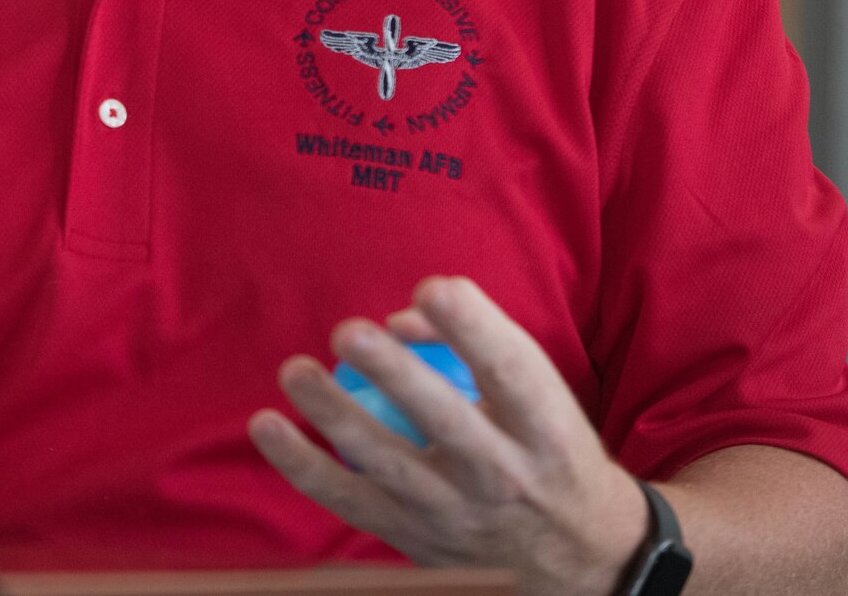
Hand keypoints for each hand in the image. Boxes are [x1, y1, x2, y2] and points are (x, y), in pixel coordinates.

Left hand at [248, 276, 649, 595]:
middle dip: (395, 375)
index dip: (474, 328)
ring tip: (295, 371)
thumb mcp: (542, 398)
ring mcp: (453, 511)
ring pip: (386, 463)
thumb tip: (400, 316)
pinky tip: (267, 426)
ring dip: (334, 415)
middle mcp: (502, 474)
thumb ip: (479, 346)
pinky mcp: (411, 535)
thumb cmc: (547, 450)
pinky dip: (302, 466)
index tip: (435, 287)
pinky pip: (348, 499)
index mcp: (543, 427)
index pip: (513, 371)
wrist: (580, 560)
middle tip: (350, 330)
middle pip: (445, 421)